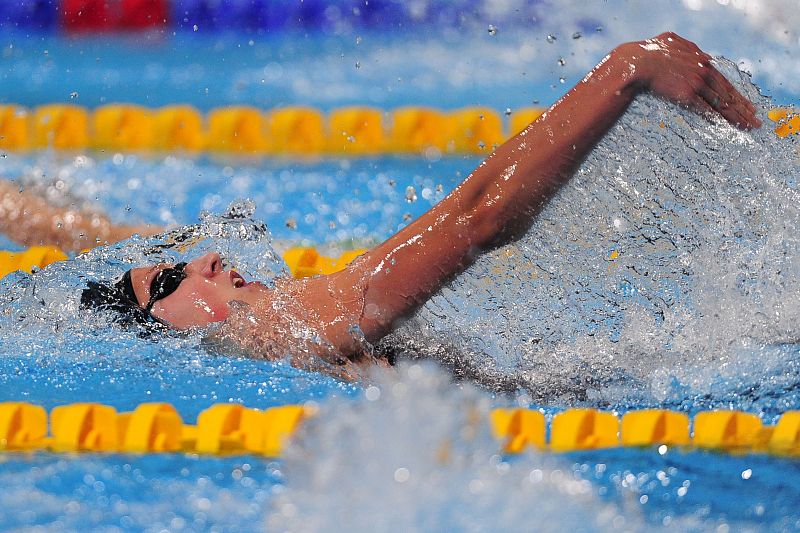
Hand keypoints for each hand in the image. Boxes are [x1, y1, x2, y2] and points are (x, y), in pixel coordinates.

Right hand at [615, 32, 760, 128]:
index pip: (723, 81)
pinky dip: (720, 118)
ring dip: (737, 116)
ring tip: (749, 125)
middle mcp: (704, 71)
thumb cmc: (650, 51)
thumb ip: (684, 47)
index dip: (735, 94)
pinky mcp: (687, 94)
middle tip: (755, 119)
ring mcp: (697, 83)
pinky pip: (707, 109)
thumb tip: (688, 49)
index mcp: (702, 59)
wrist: (640, 61)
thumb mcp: (672, 42)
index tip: (746, 104)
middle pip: (728, 93)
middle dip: (743, 108)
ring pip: (722, 102)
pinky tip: (730, 125)